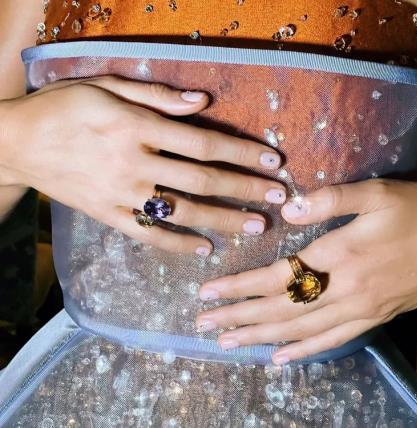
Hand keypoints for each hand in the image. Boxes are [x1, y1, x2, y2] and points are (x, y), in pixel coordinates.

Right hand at [0, 76, 285, 253]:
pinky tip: (204, 249)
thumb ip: (156, 96)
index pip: (203, 144)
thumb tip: (202, 102)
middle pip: (201, 182)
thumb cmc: (63, 108)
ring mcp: (121, 195)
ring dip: (223, 221)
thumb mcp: (106, 86)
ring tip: (256, 227)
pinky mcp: (108, 217)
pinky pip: (148, 235)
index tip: (272, 162)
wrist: (17, 143)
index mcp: (136, 128)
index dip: (241, 153)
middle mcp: (134, 164)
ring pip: (182, 213)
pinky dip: (178, 244)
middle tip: (277, 199)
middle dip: (244, 190)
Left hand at [196, 179, 416, 362]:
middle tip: (204, 325)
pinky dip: (303, 351)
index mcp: (338, 256)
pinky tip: (279, 358)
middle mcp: (342, 290)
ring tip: (229, 342)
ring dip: (260, 337)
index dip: (238, 286)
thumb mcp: (375, 194)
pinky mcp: (372, 318)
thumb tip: (284, 211)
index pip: (275, 277)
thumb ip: (329, 200)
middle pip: (279, 309)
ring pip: (299, 330)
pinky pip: (332, 340)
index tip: (207, 293)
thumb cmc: (416, 212)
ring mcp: (358, 309)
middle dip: (239, 316)